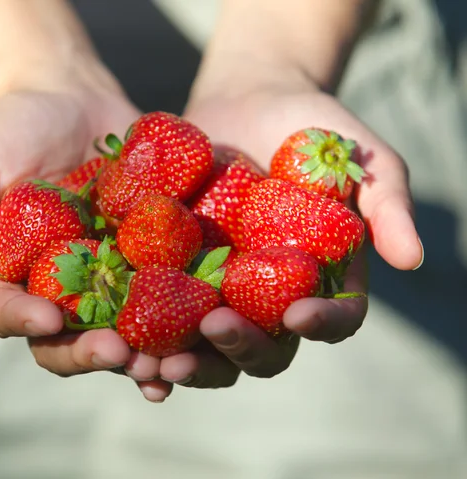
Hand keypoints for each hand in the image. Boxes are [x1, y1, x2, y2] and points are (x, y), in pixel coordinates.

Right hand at [0, 77, 172, 386]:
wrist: (74, 101)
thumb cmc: (14, 130)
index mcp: (7, 276)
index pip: (6, 313)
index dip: (23, 322)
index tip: (48, 320)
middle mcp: (55, 290)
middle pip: (66, 340)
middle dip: (90, 352)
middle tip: (118, 352)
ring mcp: (104, 280)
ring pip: (119, 332)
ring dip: (141, 355)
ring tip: (165, 363)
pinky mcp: (146, 263)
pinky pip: (163, 300)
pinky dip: (179, 322)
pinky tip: (200, 330)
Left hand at [147, 72, 422, 395]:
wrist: (248, 99)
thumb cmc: (311, 127)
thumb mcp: (360, 156)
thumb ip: (388, 202)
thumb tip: (414, 259)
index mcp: (319, 279)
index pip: (332, 318)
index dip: (321, 324)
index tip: (300, 314)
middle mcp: (270, 296)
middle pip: (264, 345)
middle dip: (240, 348)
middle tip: (216, 331)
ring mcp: (222, 288)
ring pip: (207, 343)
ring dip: (188, 357)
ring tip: (160, 360)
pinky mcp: (178, 271)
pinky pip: (161, 310)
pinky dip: (145, 331)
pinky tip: (124, 337)